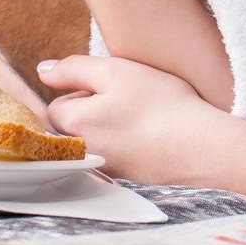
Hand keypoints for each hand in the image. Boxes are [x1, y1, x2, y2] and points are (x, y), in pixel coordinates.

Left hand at [40, 56, 245, 194]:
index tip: (113, 87)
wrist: (202, 146)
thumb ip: (73, 68)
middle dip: (96, 107)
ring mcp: (107, 168)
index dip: (84, 88)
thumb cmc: (159, 104)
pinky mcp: (129, 175)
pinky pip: (119, 149)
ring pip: (99, 135)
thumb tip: (43, 71)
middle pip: (77, 122)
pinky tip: (154, 129)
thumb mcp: (114, 71)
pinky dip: (131, 138)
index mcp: (73, 126)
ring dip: (115, 122)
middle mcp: (84, 154)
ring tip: (144, 113)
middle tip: (130, 96)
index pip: (58, 103)